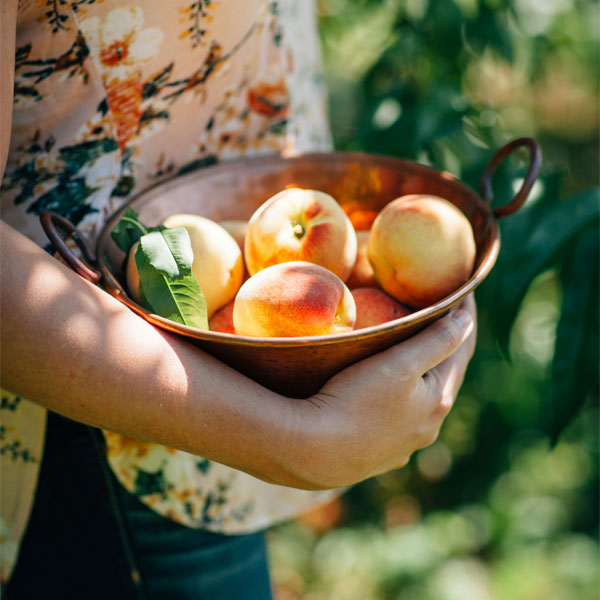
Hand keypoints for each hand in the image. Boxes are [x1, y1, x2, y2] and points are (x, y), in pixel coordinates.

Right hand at [292, 295, 475, 488]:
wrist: (313, 452)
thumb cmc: (355, 399)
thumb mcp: (400, 364)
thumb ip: (436, 341)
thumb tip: (467, 321)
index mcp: (438, 400)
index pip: (462, 350)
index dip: (466, 318)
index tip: (466, 291)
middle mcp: (428, 426)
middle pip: (445, 376)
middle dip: (447, 347)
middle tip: (444, 316)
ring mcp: (403, 445)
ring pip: (422, 401)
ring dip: (424, 376)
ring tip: (416, 353)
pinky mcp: (378, 455)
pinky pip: (399, 419)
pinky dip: (403, 399)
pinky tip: (390, 398)